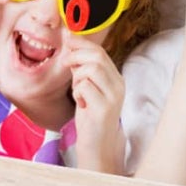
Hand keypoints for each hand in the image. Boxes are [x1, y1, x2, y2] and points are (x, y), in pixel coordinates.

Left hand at [64, 42, 124, 170]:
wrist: (97, 146)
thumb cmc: (90, 117)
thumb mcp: (86, 88)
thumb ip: (81, 69)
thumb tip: (71, 44)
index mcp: (116, 78)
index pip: (100, 52)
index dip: (82, 43)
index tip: (68, 38)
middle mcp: (119, 85)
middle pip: (98, 56)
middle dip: (77, 55)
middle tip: (66, 63)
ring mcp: (113, 97)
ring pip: (91, 69)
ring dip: (77, 76)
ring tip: (77, 91)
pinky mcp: (104, 108)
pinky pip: (85, 87)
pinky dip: (77, 92)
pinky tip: (81, 103)